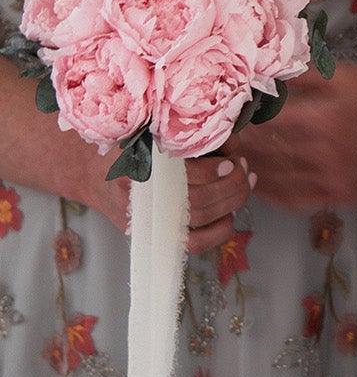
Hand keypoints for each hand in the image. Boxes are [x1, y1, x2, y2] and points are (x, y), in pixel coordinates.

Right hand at [67, 144, 253, 255]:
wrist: (93, 175)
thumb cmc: (131, 148)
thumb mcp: (152, 132)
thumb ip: (189, 136)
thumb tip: (231, 141)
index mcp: (137, 166)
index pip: (181, 175)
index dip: (211, 170)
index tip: (230, 160)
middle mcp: (141, 196)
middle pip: (199, 199)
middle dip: (232, 183)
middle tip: (243, 167)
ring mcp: (149, 219)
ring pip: (203, 218)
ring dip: (233, 198)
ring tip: (244, 180)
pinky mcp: (157, 235)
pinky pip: (197, 243)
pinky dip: (222, 229)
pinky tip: (230, 212)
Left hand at [231, 63, 356, 211]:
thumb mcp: (349, 74)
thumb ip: (303, 76)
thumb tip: (262, 75)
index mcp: (324, 119)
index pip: (261, 124)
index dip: (236, 120)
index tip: (220, 114)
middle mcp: (326, 155)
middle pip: (263, 154)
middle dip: (236, 145)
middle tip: (217, 137)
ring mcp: (336, 180)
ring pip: (275, 181)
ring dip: (249, 169)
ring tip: (232, 157)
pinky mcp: (346, 195)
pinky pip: (298, 200)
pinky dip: (274, 193)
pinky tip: (262, 182)